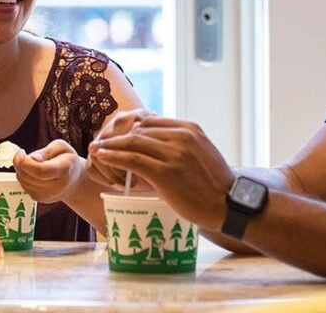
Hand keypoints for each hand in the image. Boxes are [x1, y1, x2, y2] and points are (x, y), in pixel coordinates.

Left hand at [14, 139, 84, 203]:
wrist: (74, 180)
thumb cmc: (67, 160)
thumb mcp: (61, 147)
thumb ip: (47, 151)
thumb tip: (33, 158)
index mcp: (64, 169)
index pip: (41, 171)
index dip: (26, 162)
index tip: (23, 152)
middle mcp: (58, 186)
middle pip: (28, 176)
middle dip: (20, 163)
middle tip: (24, 155)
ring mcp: (49, 195)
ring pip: (24, 182)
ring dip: (21, 170)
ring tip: (29, 162)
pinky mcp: (41, 199)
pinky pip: (24, 187)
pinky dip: (23, 178)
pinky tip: (31, 172)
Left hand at [89, 116, 234, 229]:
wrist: (229, 205)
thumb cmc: (214, 185)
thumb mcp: (201, 153)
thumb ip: (180, 145)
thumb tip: (156, 145)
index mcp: (189, 129)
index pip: (151, 120)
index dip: (130, 127)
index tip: (116, 135)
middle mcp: (182, 136)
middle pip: (139, 129)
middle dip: (117, 135)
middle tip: (100, 141)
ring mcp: (174, 153)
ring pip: (133, 141)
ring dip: (110, 145)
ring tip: (96, 148)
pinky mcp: (166, 172)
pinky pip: (133, 159)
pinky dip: (114, 156)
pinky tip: (102, 156)